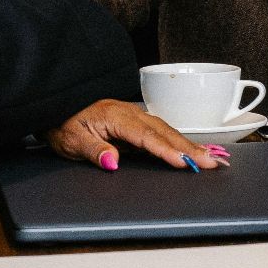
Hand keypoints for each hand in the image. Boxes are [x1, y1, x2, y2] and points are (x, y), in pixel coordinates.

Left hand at [45, 99, 227, 171]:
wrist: (54, 105)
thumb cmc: (62, 122)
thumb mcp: (70, 140)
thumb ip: (93, 150)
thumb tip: (113, 161)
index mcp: (115, 116)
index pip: (146, 136)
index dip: (167, 150)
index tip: (184, 162)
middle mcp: (129, 113)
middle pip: (164, 131)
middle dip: (189, 148)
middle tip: (212, 163)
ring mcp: (133, 116)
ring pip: (165, 130)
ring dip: (187, 145)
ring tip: (209, 158)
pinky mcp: (134, 122)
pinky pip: (160, 131)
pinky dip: (177, 141)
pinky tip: (188, 150)